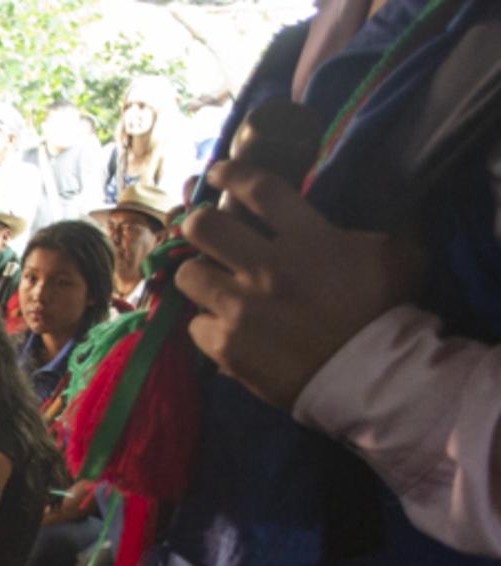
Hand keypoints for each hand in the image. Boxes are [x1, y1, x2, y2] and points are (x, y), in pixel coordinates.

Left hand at [176, 160, 425, 411]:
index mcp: (307, 237)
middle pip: (204, 227)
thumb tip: (352, 221)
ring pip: (188, 275)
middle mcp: (266, 266)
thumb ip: (365, 231)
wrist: (370, 376)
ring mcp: (241, 306)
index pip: (258, 189)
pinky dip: (207, 328)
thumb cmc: (385, 312)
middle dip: (197, 225)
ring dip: (197, 278)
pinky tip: (224, 332)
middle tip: (202, 233)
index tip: (217, 173)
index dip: (231, 174)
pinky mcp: (226, 345)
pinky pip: (195, 326)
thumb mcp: (393, 255)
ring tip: (209, 285)